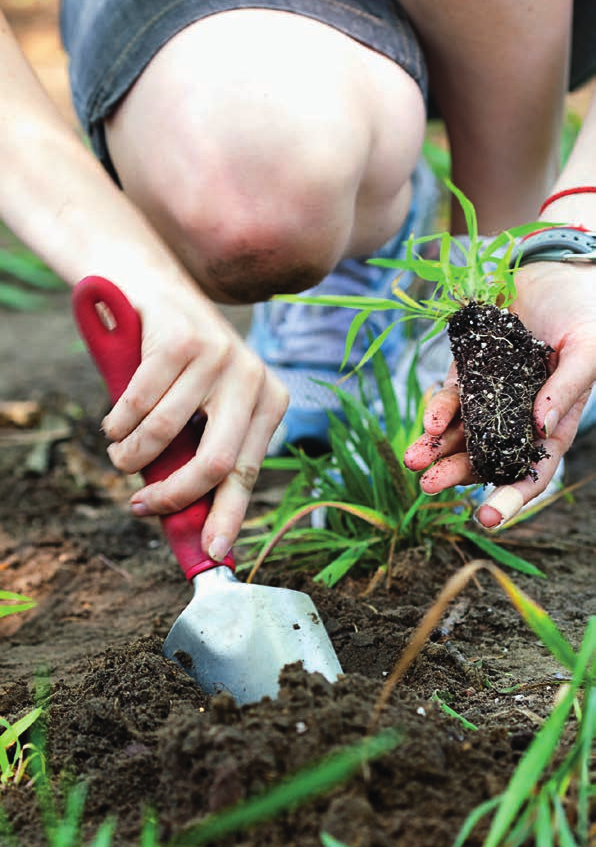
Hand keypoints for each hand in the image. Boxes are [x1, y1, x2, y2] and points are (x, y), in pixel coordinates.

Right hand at [100, 282, 288, 558]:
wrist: (160, 295)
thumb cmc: (183, 371)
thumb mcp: (205, 411)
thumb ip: (203, 457)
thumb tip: (194, 529)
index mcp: (270, 401)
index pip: (247, 472)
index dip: (227, 515)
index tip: (210, 552)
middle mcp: (253, 378)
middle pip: (216, 462)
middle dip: (174, 494)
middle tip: (141, 506)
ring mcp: (219, 356)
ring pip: (165, 433)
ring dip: (131, 455)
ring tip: (121, 453)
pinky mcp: (181, 340)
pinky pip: (138, 403)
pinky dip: (117, 423)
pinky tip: (115, 423)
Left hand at [404, 261, 595, 526]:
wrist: (557, 265)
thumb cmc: (584, 308)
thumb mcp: (588, 348)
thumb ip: (566, 388)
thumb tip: (540, 426)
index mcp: (552, 422)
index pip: (530, 472)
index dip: (509, 498)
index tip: (483, 519)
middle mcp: (519, 416)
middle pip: (485, 458)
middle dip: (457, 474)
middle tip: (428, 486)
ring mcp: (491, 394)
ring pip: (460, 433)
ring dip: (436, 448)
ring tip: (413, 460)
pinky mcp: (470, 369)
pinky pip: (450, 397)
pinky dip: (438, 410)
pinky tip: (428, 421)